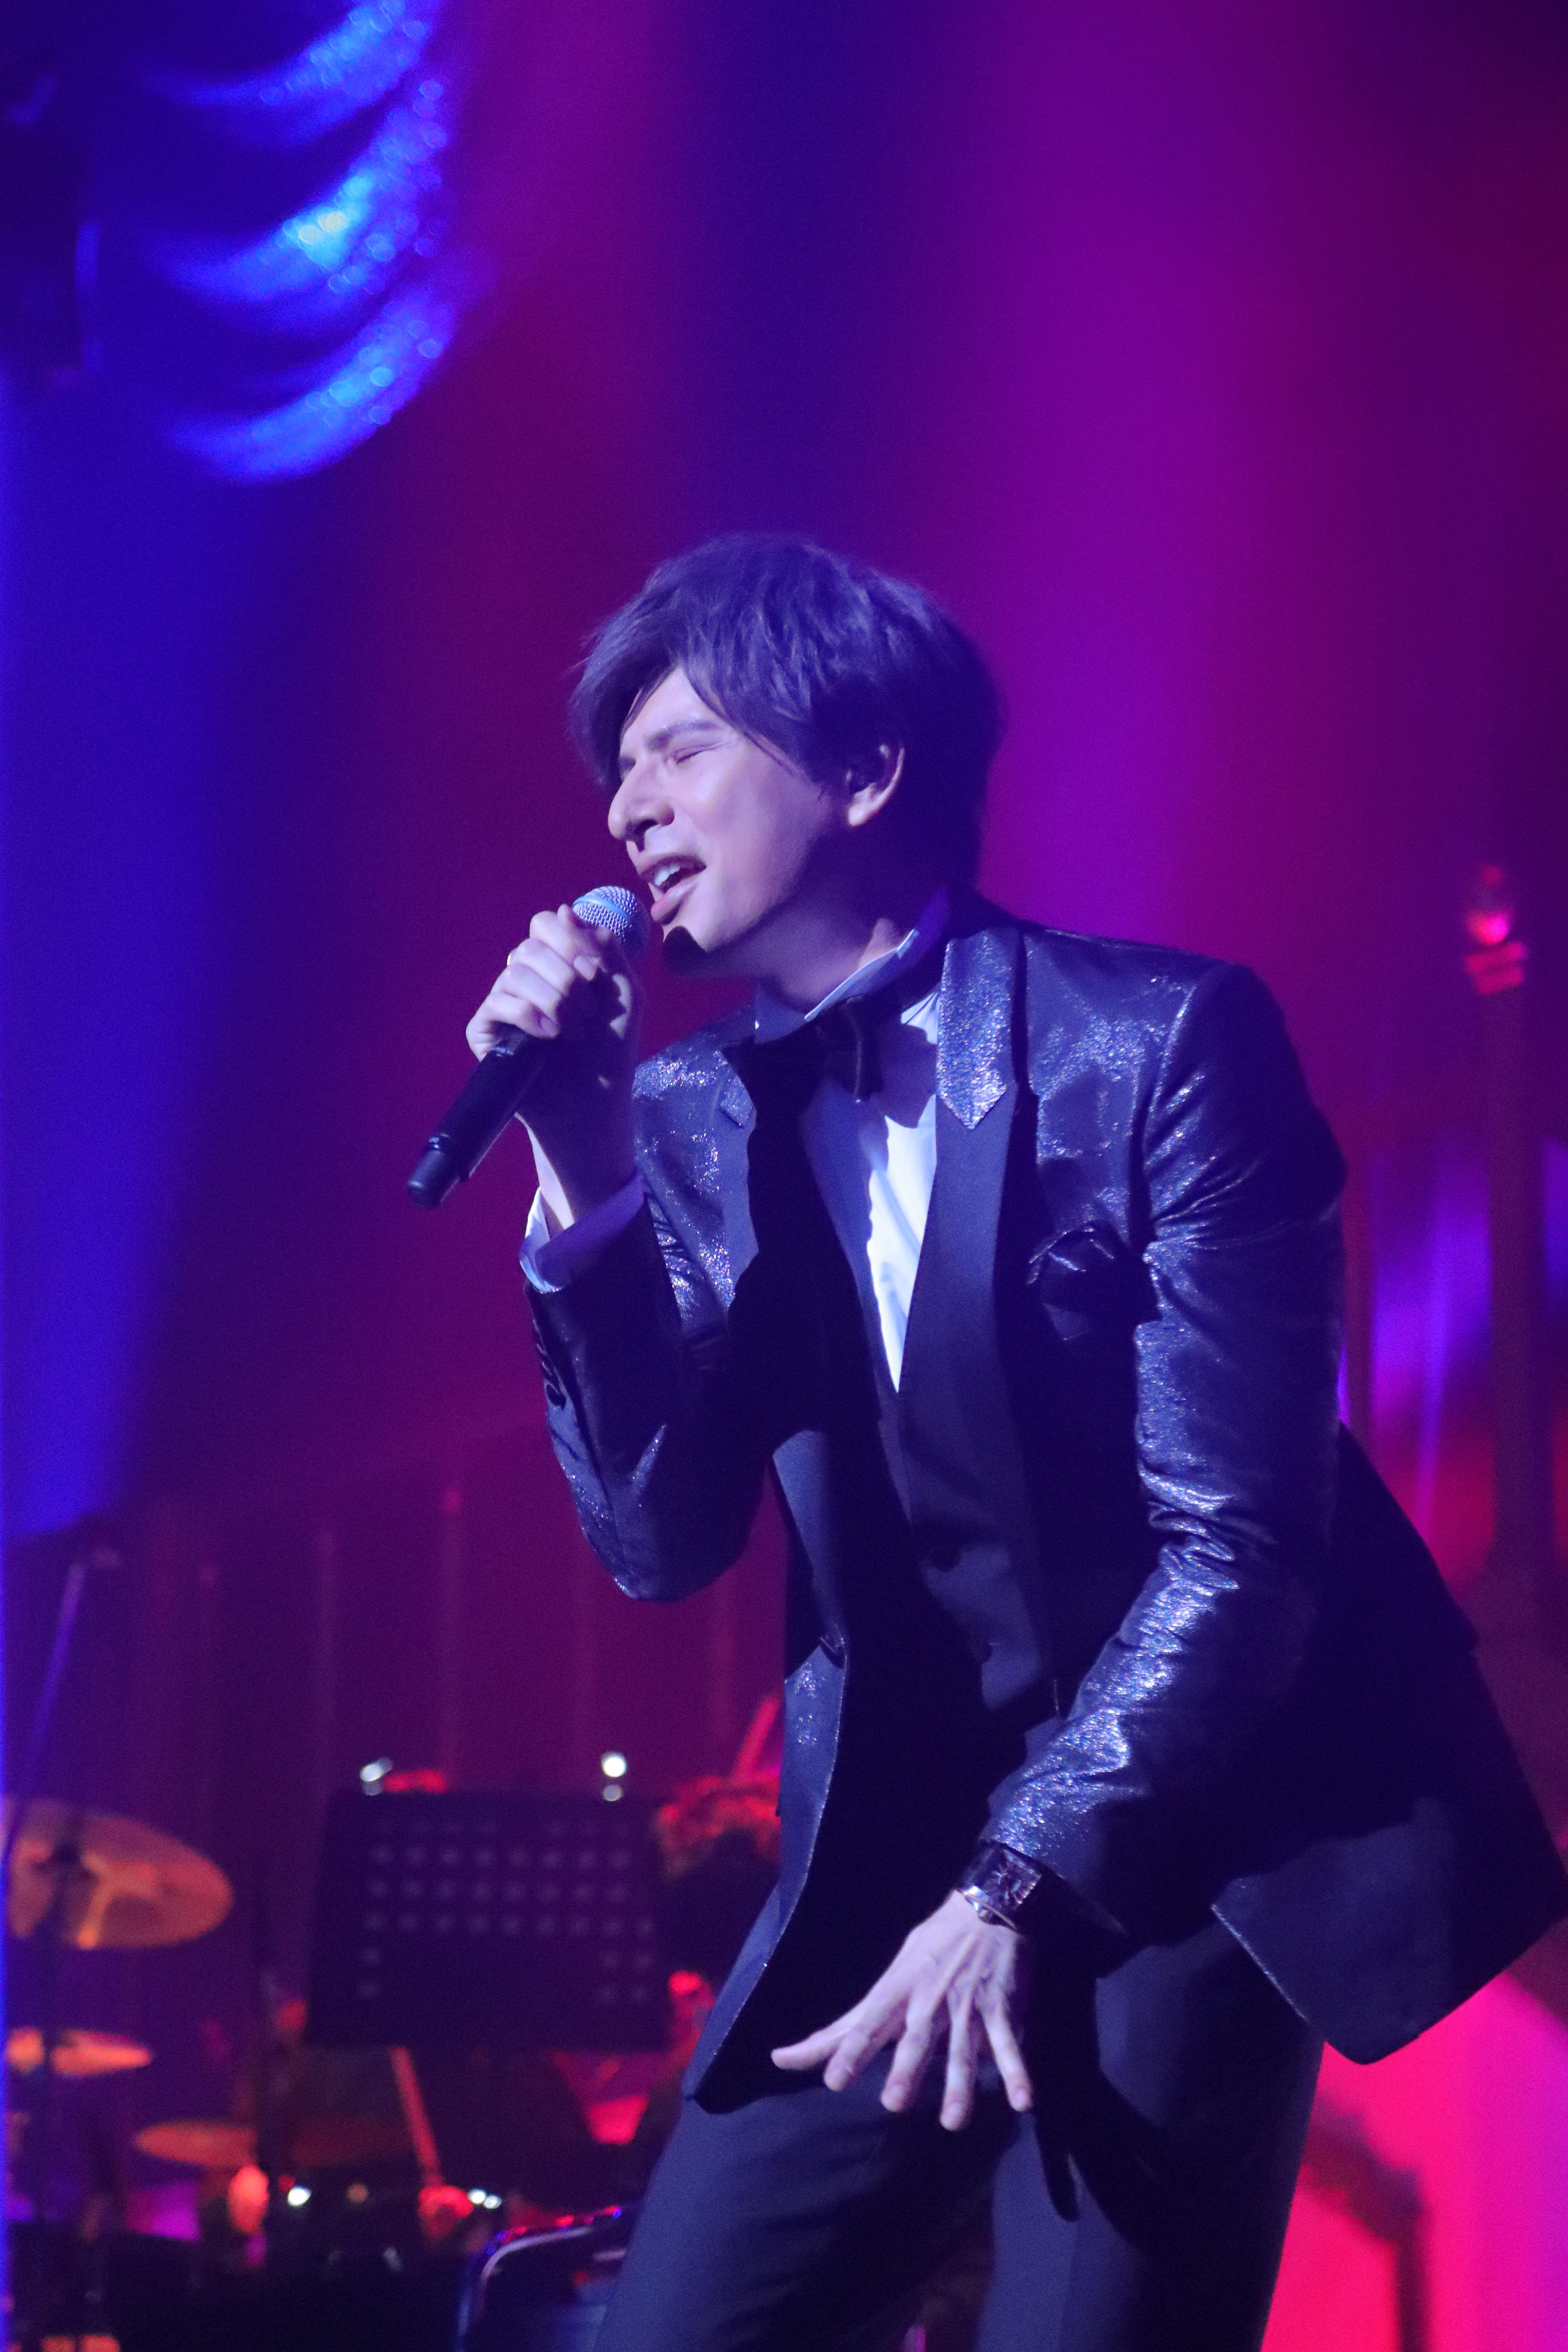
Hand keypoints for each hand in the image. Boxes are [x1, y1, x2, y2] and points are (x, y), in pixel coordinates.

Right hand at [466, 904, 641, 1222]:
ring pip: (514, 972)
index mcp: (557, 965)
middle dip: (566, 977)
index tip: (594, 975)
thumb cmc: (610, 1052)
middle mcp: (526, 980)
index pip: (546, 924)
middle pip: (530, 946)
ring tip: (571, 1032)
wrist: (593, 1104)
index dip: (570, 941)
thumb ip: (605, 948)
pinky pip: (495, 1002)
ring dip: (554, 1000)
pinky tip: (547, 1036)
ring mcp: (503, 1005)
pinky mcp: (485, 1032)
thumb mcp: (624, 993)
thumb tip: (565, 911)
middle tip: (587, 1014)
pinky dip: (526, 1014)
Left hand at [770, 1890, 1031, 2131]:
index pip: (870, 2022)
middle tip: (893, 2102)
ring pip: (962, 2048)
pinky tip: (1022, 2100)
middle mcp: (931, 1999)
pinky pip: (1008, 2044)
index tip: (833, 2079)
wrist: (989, 1905)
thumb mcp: (894, 1972)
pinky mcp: (1002, 2008)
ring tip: (953, 2120)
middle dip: (905, 2069)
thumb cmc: (934, 1943)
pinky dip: (1016, 2072)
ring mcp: (969, 2005)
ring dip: (959, 2085)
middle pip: (917, 2038)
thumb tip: (812, 2050)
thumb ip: (859, 2017)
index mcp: (900, 1987)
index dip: (852, 2050)